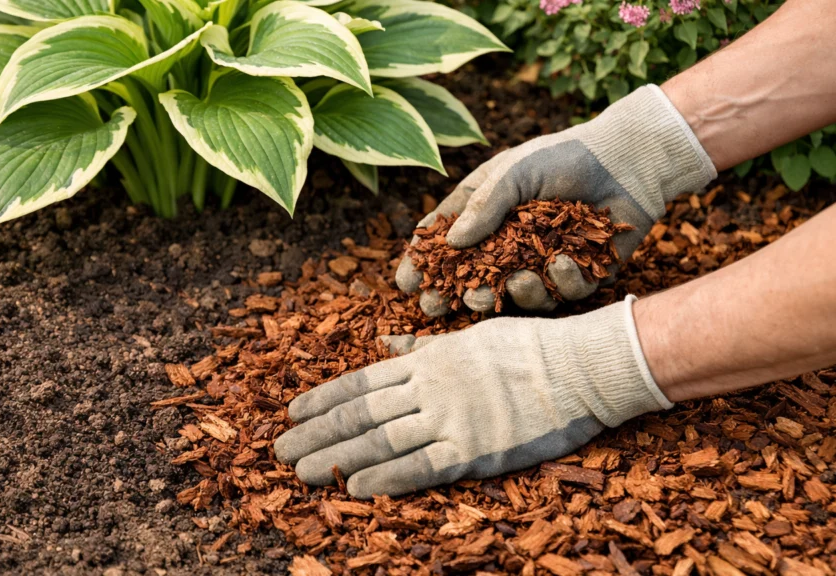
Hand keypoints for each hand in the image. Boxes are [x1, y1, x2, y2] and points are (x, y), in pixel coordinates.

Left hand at [274, 297, 671, 498]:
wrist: (581, 367)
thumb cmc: (528, 348)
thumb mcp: (468, 336)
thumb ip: (422, 348)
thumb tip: (383, 346)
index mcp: (429, 359)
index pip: (362, 381)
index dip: (323, 399)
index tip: (292, 412)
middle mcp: (431, 388)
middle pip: (360, 413)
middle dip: (316, 433)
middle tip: (280, 451)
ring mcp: (451, 419)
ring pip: (380, 440)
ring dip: (335, 458)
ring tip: (301, 472)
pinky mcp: (475, 450)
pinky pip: (420, 467)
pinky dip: (384, 478)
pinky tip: (352, 487)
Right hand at [397, 85, 716, 316]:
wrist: (626, 158)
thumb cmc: (563, 156)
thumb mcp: (514, 172)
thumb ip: (483, 206)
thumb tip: (452, 243)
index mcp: (485, 217)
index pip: (444, 247)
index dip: (423, 266)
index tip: (405, 284)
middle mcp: (510, 246)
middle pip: (475, 283)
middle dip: (456, 297)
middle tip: (441, 306)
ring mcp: (544, 264)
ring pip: (519, 297)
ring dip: (513, 294)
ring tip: (517, 281)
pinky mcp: (581, 275)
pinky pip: (565, 294)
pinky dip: (562, 280)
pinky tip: (564, 259)